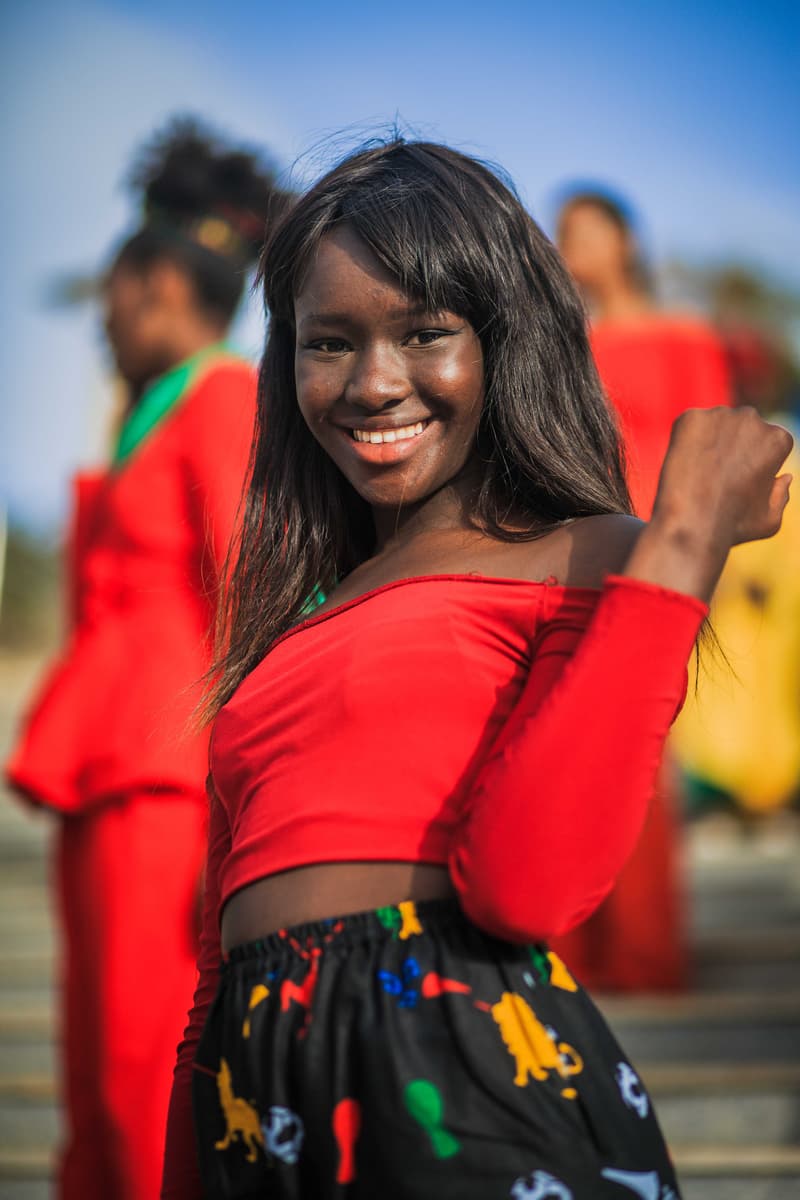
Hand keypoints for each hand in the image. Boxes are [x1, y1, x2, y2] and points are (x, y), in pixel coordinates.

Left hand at [625, 406, 792, 601]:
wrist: (691, 522)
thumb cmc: (732, 526)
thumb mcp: (769, 521)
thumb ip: (781, 496)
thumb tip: (784, 477)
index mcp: (778, 439)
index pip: (768, 441)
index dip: (754, 462)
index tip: (738, 481)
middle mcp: (753, 419)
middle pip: (742, 427)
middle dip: (732, 445)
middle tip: (714, 474)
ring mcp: (720, 415)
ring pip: (716, 424)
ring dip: (709, 440)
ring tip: (698, 471)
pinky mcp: (691, 417)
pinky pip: (689, 424)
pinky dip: (685, 439)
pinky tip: (684, 462)